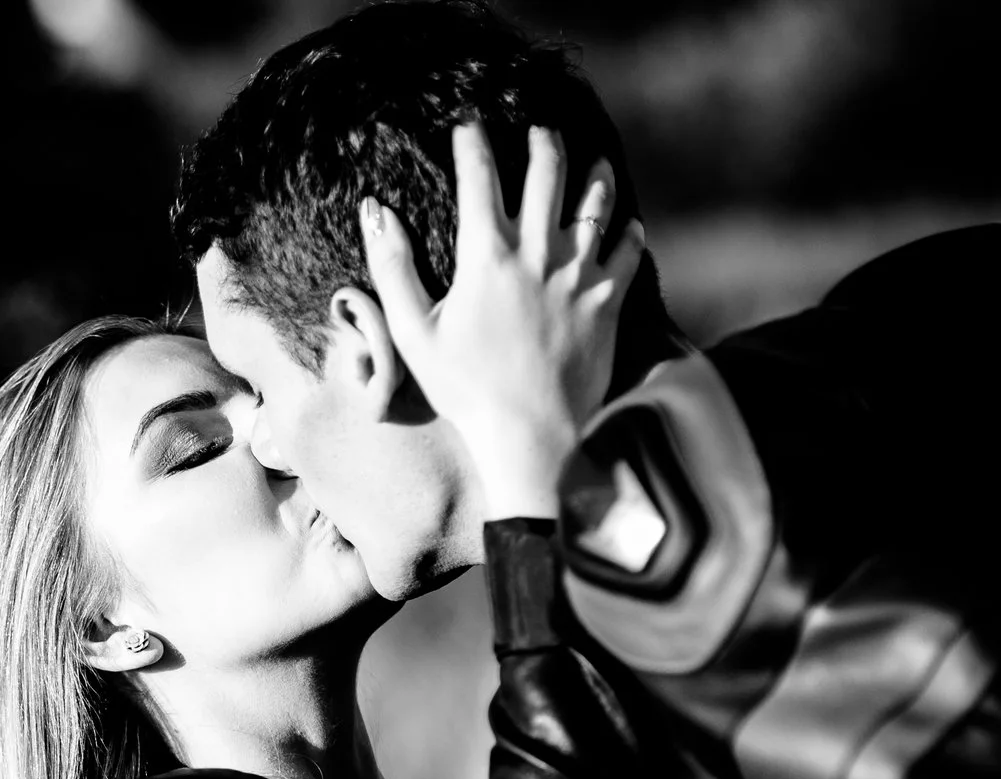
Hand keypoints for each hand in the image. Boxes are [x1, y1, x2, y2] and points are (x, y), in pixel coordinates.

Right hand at [359, 123, 645, 521]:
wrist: (530, 433)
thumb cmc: (464, 388)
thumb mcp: (411, 332)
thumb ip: (391, 267)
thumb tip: (374, 211)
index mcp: (487, 257)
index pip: (479, 179)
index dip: (472, 144)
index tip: (468, 124)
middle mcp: (539, 254)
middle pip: (548, 174)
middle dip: (542, 143)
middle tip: (539, 129)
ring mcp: (579, 275)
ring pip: (594, 205)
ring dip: (594, 176)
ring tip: (594, 161)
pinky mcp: (608, 301)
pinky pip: (626, 253)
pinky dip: (626, 234)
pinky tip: (626, 226)